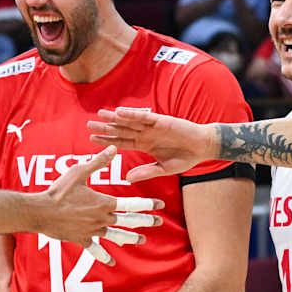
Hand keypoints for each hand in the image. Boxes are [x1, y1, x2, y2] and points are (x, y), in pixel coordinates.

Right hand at [37, 146, 162, 249]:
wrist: (40, 212)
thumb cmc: (59, 191)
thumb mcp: (78, 172)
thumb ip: (98, 162)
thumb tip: (114, 148)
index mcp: (104, 203)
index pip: (132, 204)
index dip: (148, 204)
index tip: (160, 204)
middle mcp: (102, 219)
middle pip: (129, 221)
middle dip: (146, 221)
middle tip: (159, 221)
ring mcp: (93, 231)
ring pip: (116, 236)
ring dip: (130, 238)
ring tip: (141, 240)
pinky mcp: (82, 239)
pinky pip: (96, 250)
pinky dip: (104, 256)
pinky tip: (112, 262)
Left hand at [88, 108, 217, 181]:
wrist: (203, 148)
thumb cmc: (185, 158)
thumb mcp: (163, 169)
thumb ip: (146, 172)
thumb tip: (128, 178)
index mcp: (144, 145)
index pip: (121, 142)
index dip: (107, 140)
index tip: (92, 139)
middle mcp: (145, 134)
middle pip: (121, 130)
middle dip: (106, 128)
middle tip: (89, 125)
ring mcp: (152, 127)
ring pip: (129, 122)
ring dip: (115, 118)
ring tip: (100, 115)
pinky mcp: (162, 121)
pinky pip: (144, 117)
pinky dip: (132, 114)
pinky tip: (120, 112)